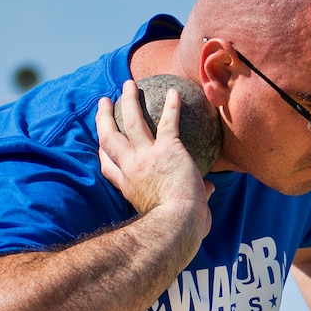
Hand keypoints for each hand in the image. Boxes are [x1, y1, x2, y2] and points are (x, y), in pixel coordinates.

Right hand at [95, 80, 212, 225]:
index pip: (109, 166)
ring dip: (129, 101)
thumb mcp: (173, 211)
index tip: (101, 144)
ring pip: (131, 122)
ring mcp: (146, 157)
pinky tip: (175, 91)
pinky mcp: (167, 149)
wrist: (179, 223)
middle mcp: (132, 168)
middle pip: (109, 138)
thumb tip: (209, 190)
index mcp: (129, 187)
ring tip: (128, 84)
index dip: (102, 153)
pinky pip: (168, 122)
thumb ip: (193, 197)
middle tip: (104, 103)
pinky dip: (172, 106)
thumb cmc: (179, 227)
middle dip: (104, 118)